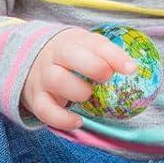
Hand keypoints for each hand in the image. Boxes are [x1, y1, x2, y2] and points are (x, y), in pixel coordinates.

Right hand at [21, 28, 139, 131]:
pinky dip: (62, 119)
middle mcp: (55, 56)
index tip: (132, 69)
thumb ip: (107, 55)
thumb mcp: (86, 47)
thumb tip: (133, 68)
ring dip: (78, 90)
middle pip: (69, 55)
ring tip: (88, 96)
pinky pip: (44, 110)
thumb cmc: (70, 56)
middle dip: (93, 67)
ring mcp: (43, 77)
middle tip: (106, 78)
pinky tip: (77, 121)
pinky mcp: (36, 99)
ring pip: (57, 80)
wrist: (30, 61)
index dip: (115, 56)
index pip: (95, 44)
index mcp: (72, 41)